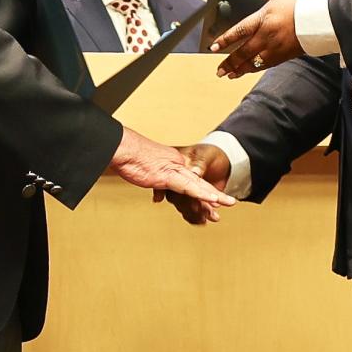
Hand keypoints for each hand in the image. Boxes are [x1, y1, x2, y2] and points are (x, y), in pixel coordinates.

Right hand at [109, 127, 235, 218]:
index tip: (213, 202)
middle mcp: (176, 165)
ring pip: (198, 185)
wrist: (121, 147)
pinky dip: (200, 193)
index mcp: (172, 163)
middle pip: (198, 182)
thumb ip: (156, 182)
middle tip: (230, 204)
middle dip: (213, 195)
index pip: (191, 180)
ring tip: (228, 203)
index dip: (203, 191)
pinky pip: (187, 186)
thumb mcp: (146, 171)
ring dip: (213, 196)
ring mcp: (173, 169)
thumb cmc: (127, 157)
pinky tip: (212, 199)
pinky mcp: (167, 174)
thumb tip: (159, 198)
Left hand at [212, 0, 302, 78]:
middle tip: (219, 70)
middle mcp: (266, 35)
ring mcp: (275, 47)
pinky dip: (253, 69)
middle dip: (229, 62)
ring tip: (229, 74)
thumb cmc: (302, 4)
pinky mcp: (284, 55)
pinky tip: (247, 71)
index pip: (239, 31)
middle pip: (243, 51)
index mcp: (263, 19)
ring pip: (252, 62)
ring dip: (239, 69)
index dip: (225, 40)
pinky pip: (264, 65)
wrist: (322, 19)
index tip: (214, 47)